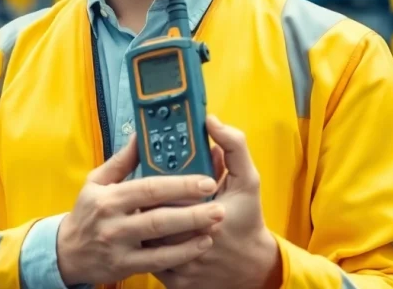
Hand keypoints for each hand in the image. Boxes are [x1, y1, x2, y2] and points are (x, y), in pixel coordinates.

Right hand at [56, 138, 225, 286]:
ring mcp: (120, 246)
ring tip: (216, 223)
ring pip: (161, 240)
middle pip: (159, 216)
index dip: (179, 184)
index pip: (149, 188)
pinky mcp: (125, 266)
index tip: (205, 180)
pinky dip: (182, 253)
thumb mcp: (97, 182)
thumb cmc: (87, 212)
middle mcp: (114, 222)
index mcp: (109, 197)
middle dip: (192, 210)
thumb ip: (122, 160)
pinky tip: (201, 244)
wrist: (68, 252)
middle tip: (219, 205)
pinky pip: (158, 261)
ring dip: (191, 232)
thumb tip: (140, 135)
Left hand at [153, 115, 282, 288]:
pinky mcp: (174, 283)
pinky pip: (148, 260)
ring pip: (144, 241)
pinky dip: (144, 246)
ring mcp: (181, 268)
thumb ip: (234, 146)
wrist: (253, 268)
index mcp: (208, 216)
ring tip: (141, 213)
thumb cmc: (248, 220)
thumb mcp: (248, 180)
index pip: (163, 196)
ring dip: (139, 225)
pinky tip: (148, 234)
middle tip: (141, 194)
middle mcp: (192, 245)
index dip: (152, 184)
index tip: (148, 172)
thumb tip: (211, 121)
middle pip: (149, 218)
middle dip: (142, 204)